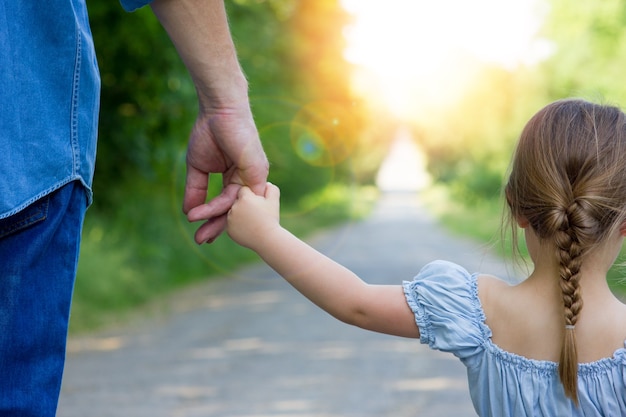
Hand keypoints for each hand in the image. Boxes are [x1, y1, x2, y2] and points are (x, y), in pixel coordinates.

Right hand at [184, 102, 268, 243]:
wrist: (219, 111)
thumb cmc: (209, 133)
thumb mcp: (198, 167)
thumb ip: (196, 190)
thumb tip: (188, 212)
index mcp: (235, 178)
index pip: (225, 204)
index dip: (213, 218)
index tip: (200, 233)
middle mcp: (246, 180)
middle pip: (232, 209)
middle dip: (216, 226)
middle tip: (201, 241)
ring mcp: (253, 178)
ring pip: (233, 206)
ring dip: (213, 218)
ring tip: (195, 227)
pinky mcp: (256, 173)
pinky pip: (235, 195)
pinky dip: (218, 206)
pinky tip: (202, 213)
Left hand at [227, 183, 280, 249]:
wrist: (267, 239)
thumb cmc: (271, 218)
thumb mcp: (274, 200)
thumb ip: (271, 188)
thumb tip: (266, 184)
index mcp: (244, 198)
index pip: (243, 190)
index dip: (251, 196)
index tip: (257, 203)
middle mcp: (234, 207)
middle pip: (237, 201)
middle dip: (244, 204)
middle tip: (255, 213)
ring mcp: (230, 219)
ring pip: (233, 212)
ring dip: (240, 214)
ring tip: (252, 221)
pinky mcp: (229, 230)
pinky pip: (232, 223)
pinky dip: (238, 225)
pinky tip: (248, 228)